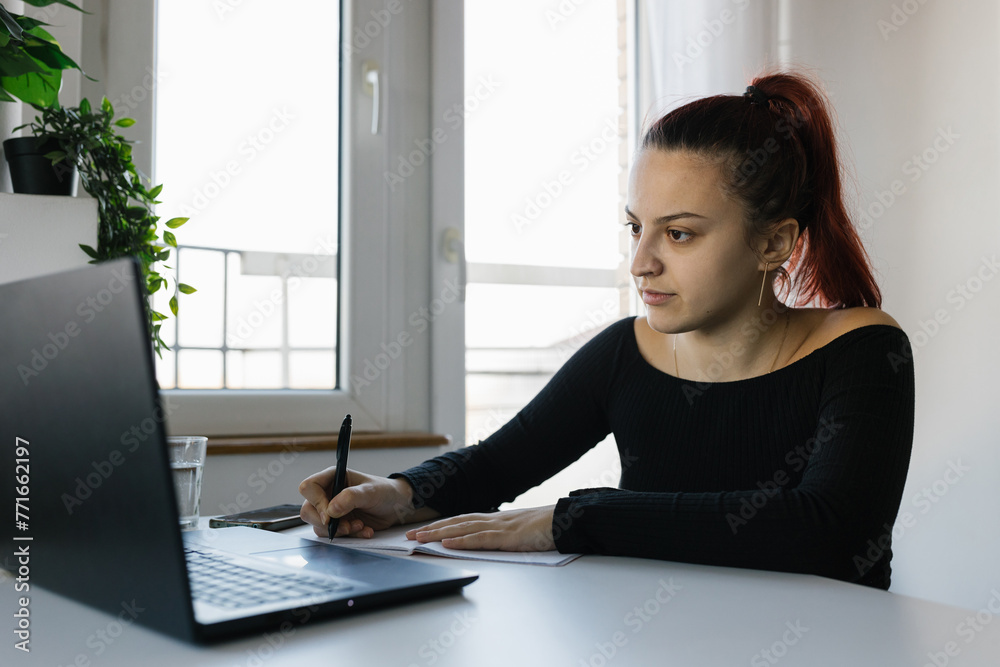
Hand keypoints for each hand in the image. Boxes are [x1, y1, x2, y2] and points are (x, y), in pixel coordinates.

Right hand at [298, 468, 438, 538]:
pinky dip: (349, 536)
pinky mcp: (338, 524)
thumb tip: (331, 510)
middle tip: (347, 526)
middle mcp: (328, 493)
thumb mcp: (370, 492)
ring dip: (340, 530)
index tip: (330, 514)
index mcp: (332, 477)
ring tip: (360, 526)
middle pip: (308, 510)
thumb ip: (351, 497)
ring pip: (319, 525)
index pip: (309, 487)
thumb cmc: (384, 492)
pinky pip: (333, 535)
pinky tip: (365, 530)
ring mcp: (331, 510)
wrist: (397, 507)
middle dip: (326, 522)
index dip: (316, 502)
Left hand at [404, 506, 556, 551]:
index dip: (442, 524)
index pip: (463, 520)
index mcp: (498, 519)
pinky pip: (480, 539)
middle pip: (456, 522)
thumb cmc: (548, 527)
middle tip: (409, 535)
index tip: (424, 529)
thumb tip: (494, 541)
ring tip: (419, 538)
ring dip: (438, 533)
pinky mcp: (508, 537)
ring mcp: (500, 526)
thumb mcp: (523, 531)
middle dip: (431, 528)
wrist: (568, 520)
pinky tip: (446, 543)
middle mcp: (495, 519)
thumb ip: (507, 534)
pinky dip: (461, 541)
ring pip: (462, 528)